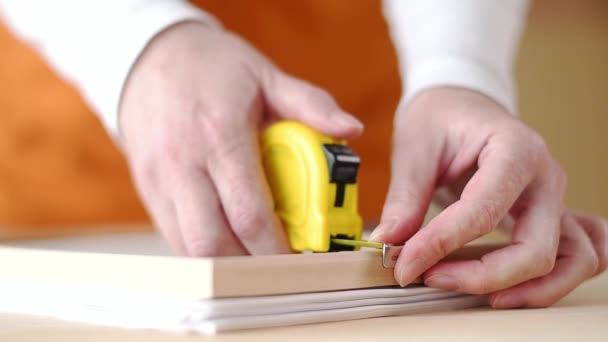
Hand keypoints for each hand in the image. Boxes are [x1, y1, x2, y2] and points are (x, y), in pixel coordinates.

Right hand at [119, 22, 362, 255]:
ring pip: (188, 247)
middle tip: (280, 266)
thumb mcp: (266, 75)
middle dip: (250, 267)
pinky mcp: (146, 189)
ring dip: (226, 262)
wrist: (150, 57)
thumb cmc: (215, 67)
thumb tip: (352, 130)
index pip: (248, 212)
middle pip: (212, 242)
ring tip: (256, 257)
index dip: (275, 247)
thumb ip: (311, 104)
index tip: (300, 259)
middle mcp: (182, 162)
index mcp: (219, 134)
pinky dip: (204, 249)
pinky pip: (173, 236)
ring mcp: (158, 179)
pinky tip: (228, 240)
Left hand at [370, 87, 605, 306]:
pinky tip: (520, 288)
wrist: (462, 105)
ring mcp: (555, 199)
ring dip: (530, 289)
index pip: (481, 212)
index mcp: (515, 150)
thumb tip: (390, 242)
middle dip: (482, 276)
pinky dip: (557, 280)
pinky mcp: (550, 215)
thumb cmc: (442, 118)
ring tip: (481, 298)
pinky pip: (578, 256)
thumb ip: (405, 198)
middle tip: (430, 279)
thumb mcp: (415, 148)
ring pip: (571, 261)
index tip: (403, 266)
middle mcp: (546, 177)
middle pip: (534, 249)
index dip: (439, 246)